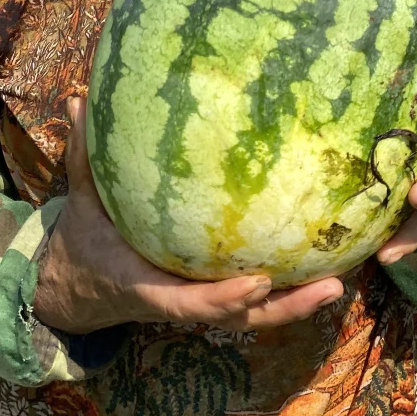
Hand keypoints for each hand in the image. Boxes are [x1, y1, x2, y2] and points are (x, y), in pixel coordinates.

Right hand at [30, 98, 344, 334]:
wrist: (78, 286)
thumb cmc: (86, 238)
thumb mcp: (83, 199)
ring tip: (338, 283)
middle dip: (284, 307)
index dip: (222, 298)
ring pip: (254, 313)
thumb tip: (79, 100)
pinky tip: (321, 269)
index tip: (257, 283)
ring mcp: (199, 299)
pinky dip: (285, 289)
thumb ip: (84, 154)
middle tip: (329, 287)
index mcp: (148, 286)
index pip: (188, 301)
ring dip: (296, 303)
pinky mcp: (211, 291)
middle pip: (240, 315)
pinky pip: (252, 298)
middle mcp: (181, 299)